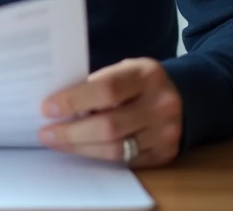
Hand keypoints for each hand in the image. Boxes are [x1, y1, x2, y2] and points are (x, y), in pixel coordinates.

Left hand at [38, 57, 182, 167]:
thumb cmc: (141, 82)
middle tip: (46, 133)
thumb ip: (98, 83)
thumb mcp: (125, 70)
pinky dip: (99, 156)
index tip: (48, 108)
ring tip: (58, 143)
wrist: (186, 97)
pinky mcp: (165, 154)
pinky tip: (82, 149)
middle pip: (109, 126)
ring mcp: (166, 132)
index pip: (106, 90)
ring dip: (81, 148)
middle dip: (72, 132)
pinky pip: (126, 161)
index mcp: (147, 75)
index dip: (74, 101)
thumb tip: (59, 106)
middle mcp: (161, 104)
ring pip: (116, 149)